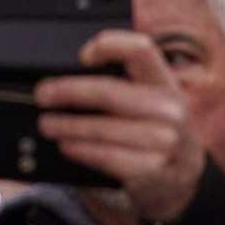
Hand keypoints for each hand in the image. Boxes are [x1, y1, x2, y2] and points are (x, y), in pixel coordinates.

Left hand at [36, 30, 203, 224]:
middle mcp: (170, 110)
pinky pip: (106, 156)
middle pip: (107, 91)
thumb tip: (65, 77)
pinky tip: (67, 145)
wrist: (181, 178)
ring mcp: (165, 142)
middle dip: (68, 92)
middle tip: (43, 95)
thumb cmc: (153, 129)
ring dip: (66, 126)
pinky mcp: (153, 170)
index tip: (82, 56)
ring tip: (47, 124)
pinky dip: (80, 149)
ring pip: (101, 128)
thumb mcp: (149, 100)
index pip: (140, 49)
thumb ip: (122, 84)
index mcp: (165, 83)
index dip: (108, 46)